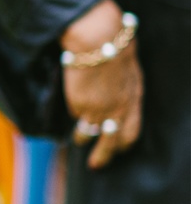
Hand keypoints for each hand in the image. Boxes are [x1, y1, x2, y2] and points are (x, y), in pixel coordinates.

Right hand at [62, 0, 143, 168]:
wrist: (97, 39)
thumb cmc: (114, 46)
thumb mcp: (129, 70)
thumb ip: (125, 88)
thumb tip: (119, 95)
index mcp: (133, 100)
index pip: (131, 131)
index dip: (123, 143)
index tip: (118, 149)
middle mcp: (118, 110)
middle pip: (112, 142)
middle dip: (103, 155)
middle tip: (96, 164)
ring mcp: (98, 109)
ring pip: (89, 133)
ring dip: (82, 138)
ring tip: (78, 141)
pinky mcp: (80, 104)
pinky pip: (75, 115)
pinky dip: (74, 115)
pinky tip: (71, 114)